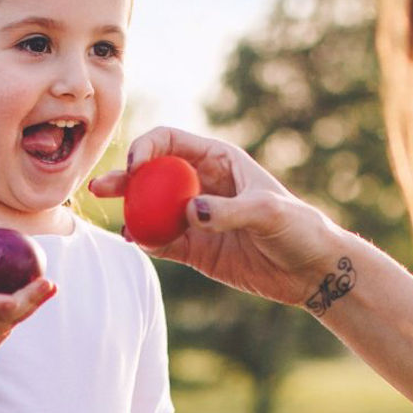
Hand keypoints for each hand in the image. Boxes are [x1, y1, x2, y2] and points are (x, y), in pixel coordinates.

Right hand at [89, 126, 345, 306]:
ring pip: (151, 208)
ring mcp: (195, 217)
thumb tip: (189, 212)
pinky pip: (161, 241)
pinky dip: (146, 241)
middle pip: (152, 174)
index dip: (147, 147)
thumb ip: (228, 211)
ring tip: (117, 223)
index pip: (170, 142)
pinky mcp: (195, 248)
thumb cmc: (298, 228)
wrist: (311, 270)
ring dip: (129, 211)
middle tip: (100, 188)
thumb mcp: (268, 212)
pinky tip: (138, 243)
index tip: (136, 167)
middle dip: (124, 178)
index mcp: (218, 160)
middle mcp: (201, 184)